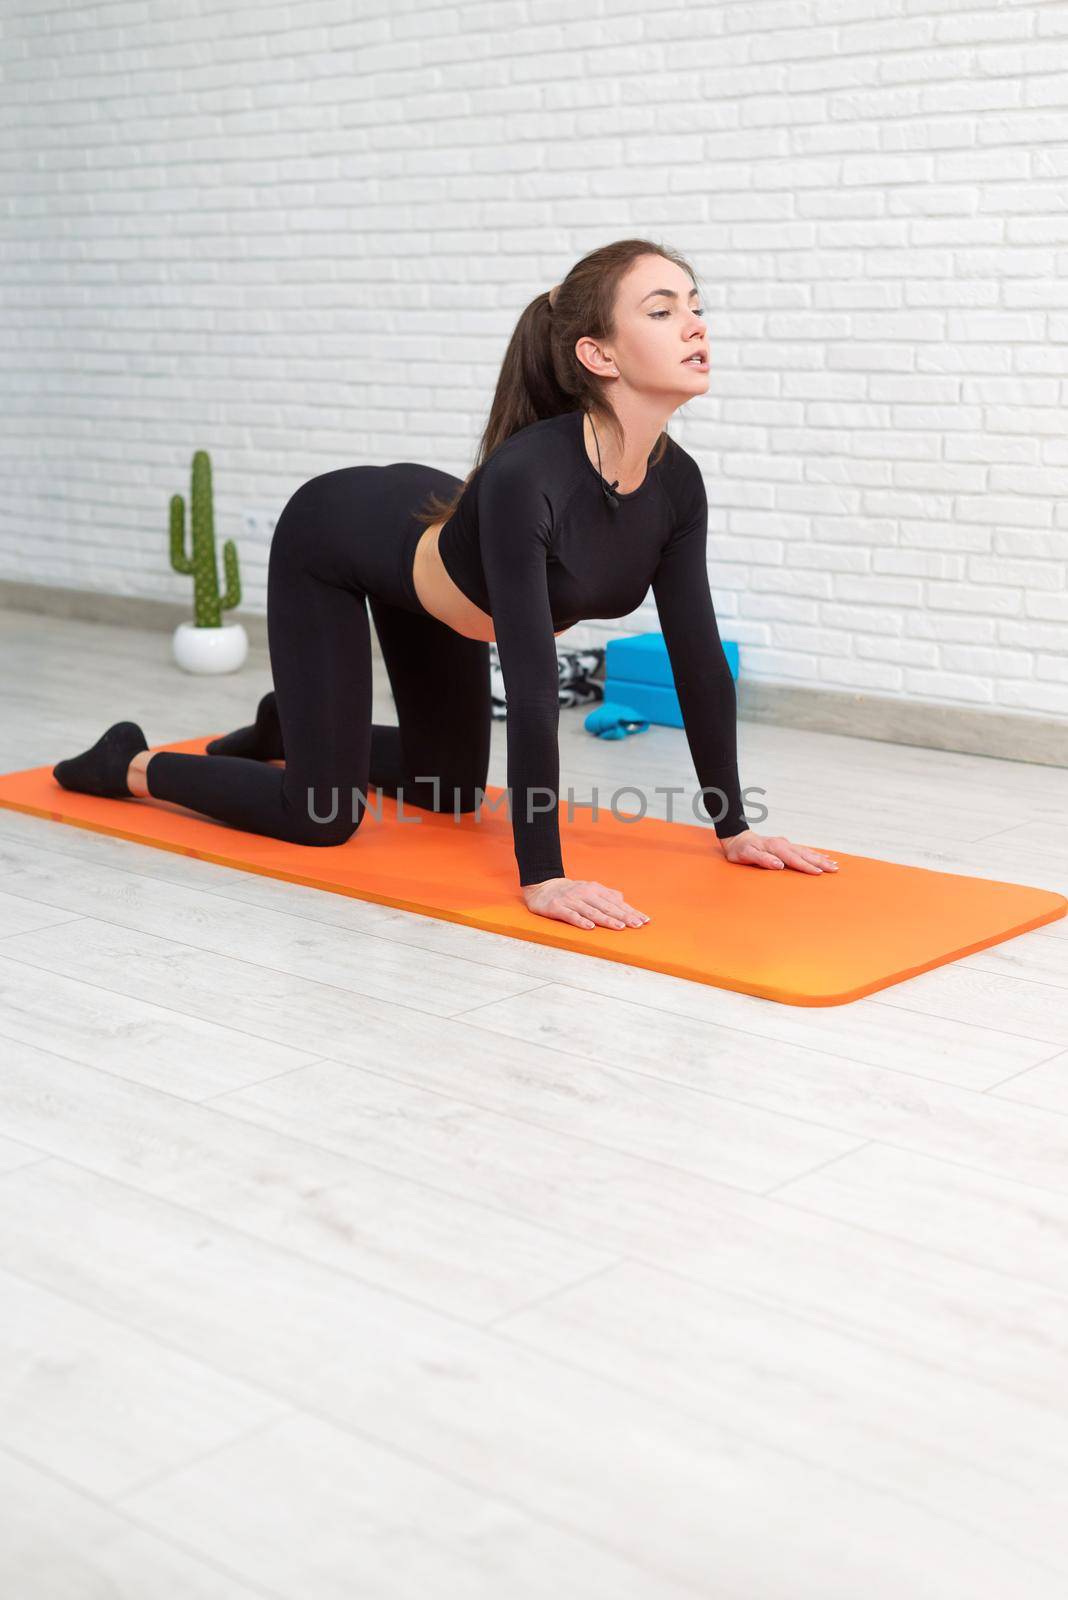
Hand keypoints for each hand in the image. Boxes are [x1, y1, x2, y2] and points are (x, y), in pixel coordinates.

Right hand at [521, 877, 650, 930]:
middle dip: (624, 916)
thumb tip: (623, 900)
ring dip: (606, 920)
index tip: (644, 920)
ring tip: (619, 927)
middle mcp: (585, 894)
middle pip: (607, 907)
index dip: (631, 911)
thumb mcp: (590, 890)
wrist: (542, 886)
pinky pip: (570, 915)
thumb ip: (606, 895)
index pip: (616, 903)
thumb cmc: (570, 892)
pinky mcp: (557, 907)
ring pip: (591, 911)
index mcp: (595, 890)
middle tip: (637, 925)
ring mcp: (571, 900)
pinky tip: (590, 927)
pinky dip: (580, 921)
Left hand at [720, 830, 838, 874]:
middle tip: (835, 869)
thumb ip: (763, 859)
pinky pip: (803, 850)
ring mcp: (786, 844)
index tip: (819, 873)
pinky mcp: (786, 846)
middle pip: (804, 855)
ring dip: (821, 858)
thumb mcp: (746, 855)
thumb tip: (779, 865)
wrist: (737, 838)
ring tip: (834, 864)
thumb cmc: (740, 850)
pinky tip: (823, 857)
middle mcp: (783, 844)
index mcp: (775, 848)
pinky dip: (814, 854)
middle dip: (820, 862)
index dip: (806, 867)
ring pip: (806, 852)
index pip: (794, 859)